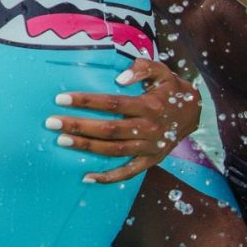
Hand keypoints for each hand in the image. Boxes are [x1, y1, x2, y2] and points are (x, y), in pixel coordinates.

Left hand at [48, 59, 200, 183]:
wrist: (195, 113)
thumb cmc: (170, 89)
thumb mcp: (162, 72)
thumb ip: (142, 68)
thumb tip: (120, 78)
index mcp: (149, 106)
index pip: (112, 103)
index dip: (86, 101)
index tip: (61, 99)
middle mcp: (148, 129)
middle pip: (108, 129)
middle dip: (77, 126)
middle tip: (51, 122)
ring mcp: (149, 147)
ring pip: (113, 150)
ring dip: (86, 147)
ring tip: (61, 141)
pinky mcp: (150, 161)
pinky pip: (128, 172)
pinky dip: (109, 177)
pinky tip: (87, 177)